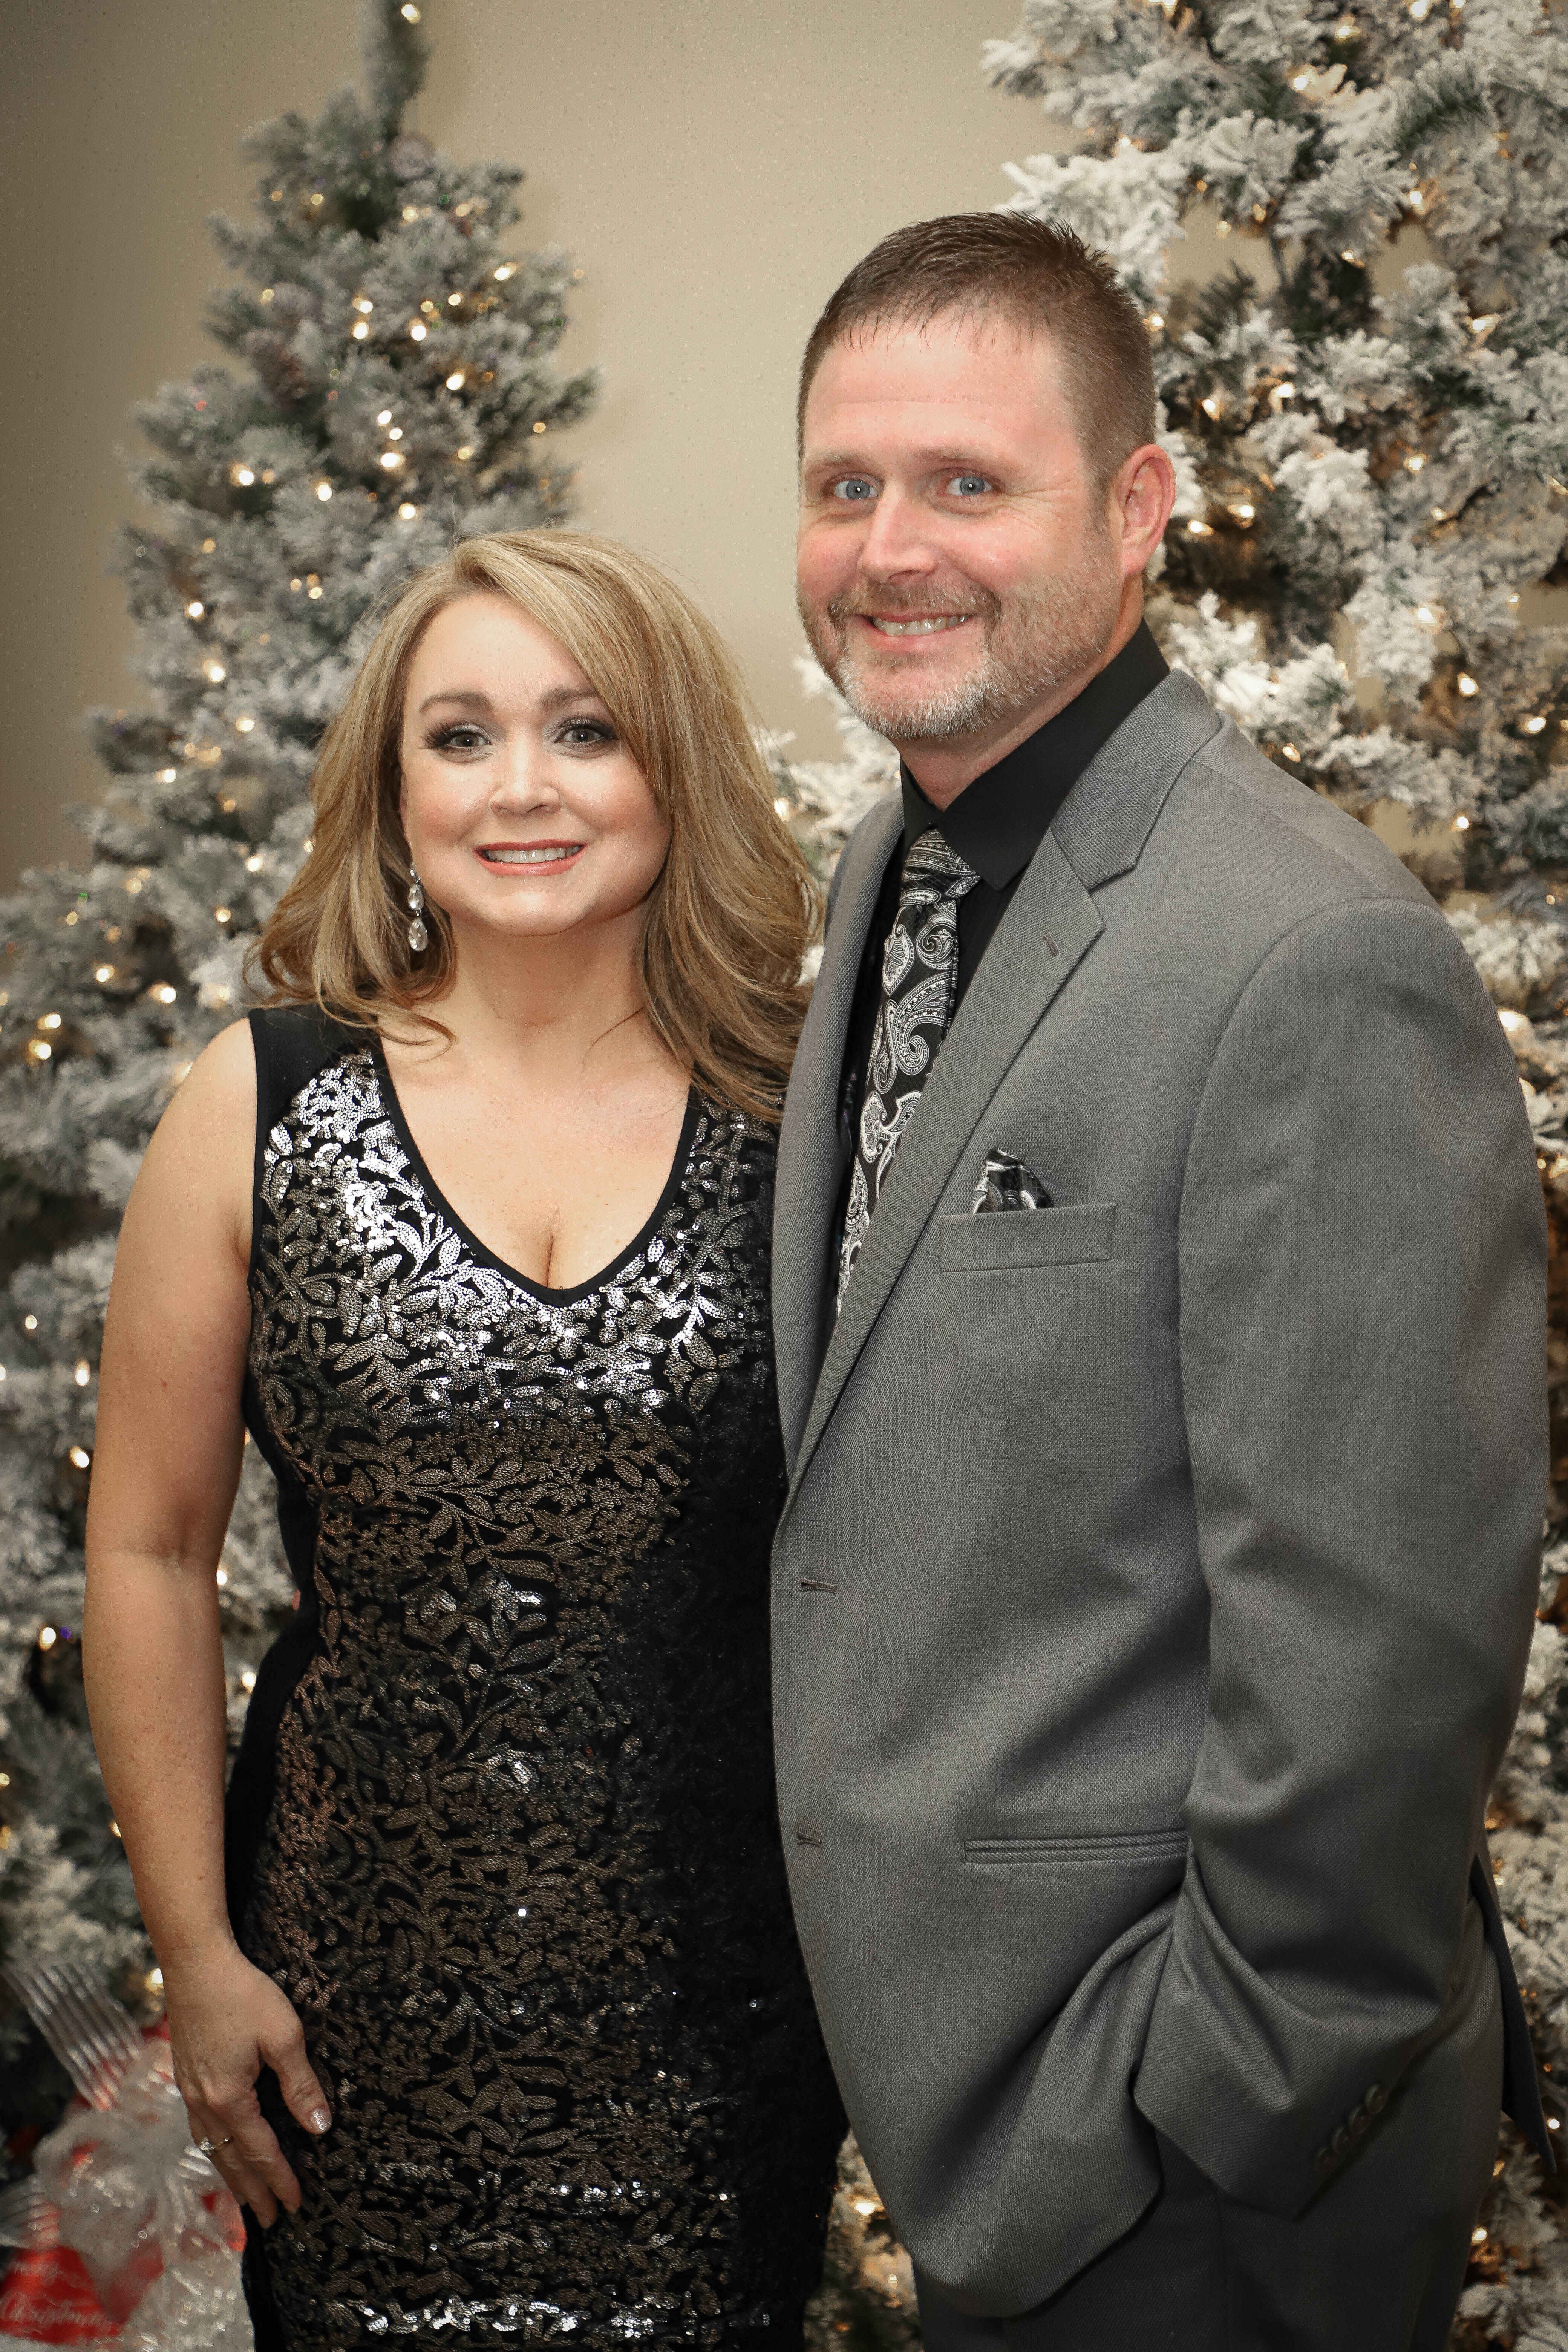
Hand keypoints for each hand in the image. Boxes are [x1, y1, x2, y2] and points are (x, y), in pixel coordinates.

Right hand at [161, 1938, 331, 2226]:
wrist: (196, 1963)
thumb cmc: (243, 1994)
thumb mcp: (284, 2036)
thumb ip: (301, 2086)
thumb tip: (319, 2129)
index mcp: (229, 2099)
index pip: (260, 2152)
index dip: (280, 2180)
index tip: (295, 2206)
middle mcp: (203, 2103)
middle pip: (230, 2161)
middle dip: (252, 2192)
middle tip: (269, 2221)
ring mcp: (189, 2090)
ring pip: (211, 2147)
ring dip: (230, 2174)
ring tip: (245, 2197)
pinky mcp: (185, 2074)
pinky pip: (199, 2127)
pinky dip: (213, 2148)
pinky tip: (218, 2148)